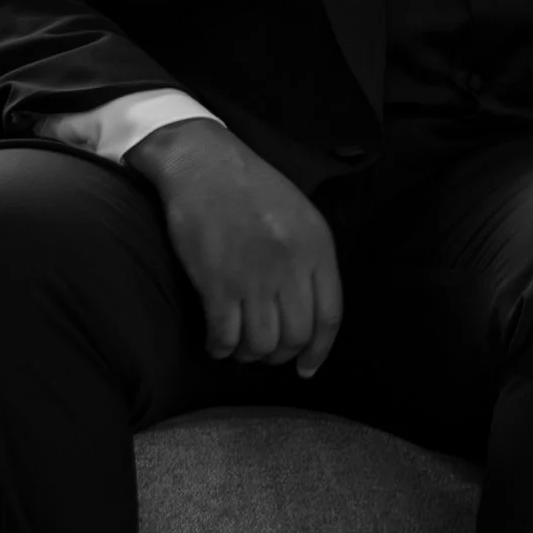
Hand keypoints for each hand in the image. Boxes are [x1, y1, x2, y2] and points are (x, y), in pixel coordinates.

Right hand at [127, 117, 342, 372]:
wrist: (203, 163)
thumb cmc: (252, 188)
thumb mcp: (301, 215)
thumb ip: (311, 259)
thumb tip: (308, 310)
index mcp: (317, 248)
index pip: (329, 317)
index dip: (318, 351)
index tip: (306, 369)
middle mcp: (290, 266)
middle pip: (295, 336)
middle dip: (279, 355)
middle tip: (265, 352)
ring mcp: (253, 276)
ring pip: (261, 343)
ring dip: (249, 354)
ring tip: (240, 347)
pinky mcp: (216, 281)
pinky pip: (225, 335)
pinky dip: (220, 347)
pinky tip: (216, 343)